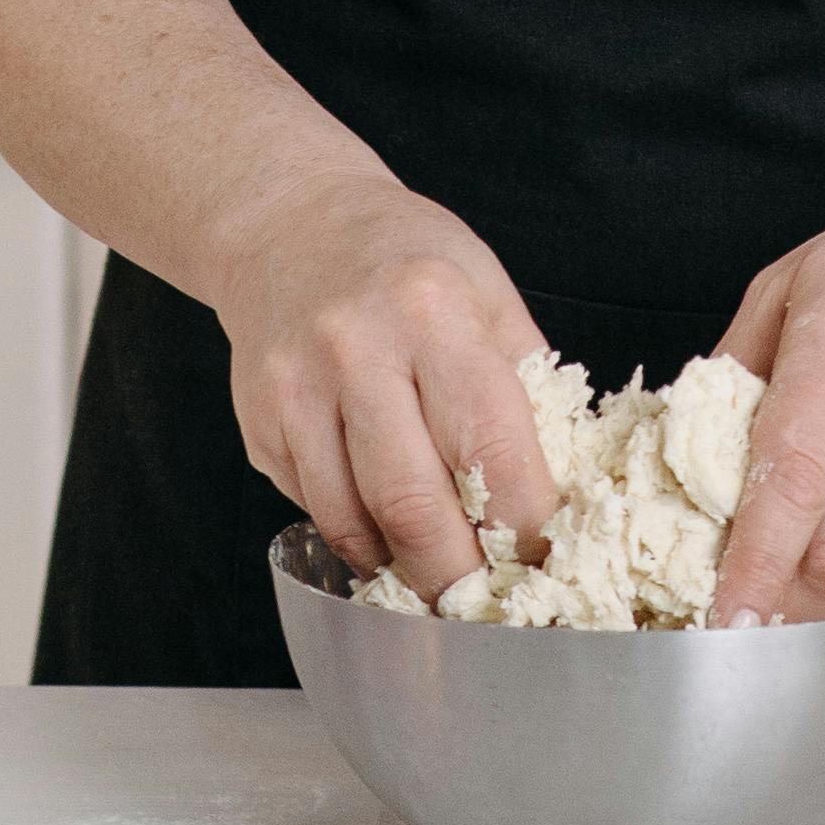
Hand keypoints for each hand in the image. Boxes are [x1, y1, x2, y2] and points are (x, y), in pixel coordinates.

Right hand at [210, 163, 559, 604]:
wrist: (290, 222)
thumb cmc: (406, 259)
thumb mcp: (486, 292)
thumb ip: (526, 385)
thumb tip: (565, 494)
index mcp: (433, 311)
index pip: (491, 448)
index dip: (528, 525)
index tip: (551, 559)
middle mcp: (356, 349)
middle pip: (414, 507)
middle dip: (461, 578)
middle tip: (492, 603)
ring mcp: (296, 389)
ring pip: (354, 524)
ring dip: (404, 570)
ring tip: (441, 579)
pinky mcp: (259, 423)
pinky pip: (316, 510)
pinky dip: (359, 537)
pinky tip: (386, 528)